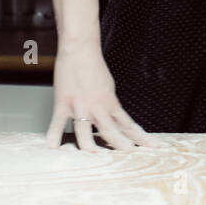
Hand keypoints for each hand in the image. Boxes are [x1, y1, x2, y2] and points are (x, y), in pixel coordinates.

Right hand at [46, 39, 163, 152]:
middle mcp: (97, 108)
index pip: (128, 124)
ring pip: (85, 132)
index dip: (140, 136)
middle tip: (129, 152)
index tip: (152, 146)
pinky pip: (57, 124)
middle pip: (111, 130)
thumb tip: (114, 118)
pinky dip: (54, 136)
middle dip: (121, 144)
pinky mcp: (62, 104)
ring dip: (90, 145)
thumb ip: (110, 105)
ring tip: (93, 155)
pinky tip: (53, 147)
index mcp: (110, 103)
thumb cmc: (93, 67)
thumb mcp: (108, 87)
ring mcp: (79, 107)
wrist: (79, 49)